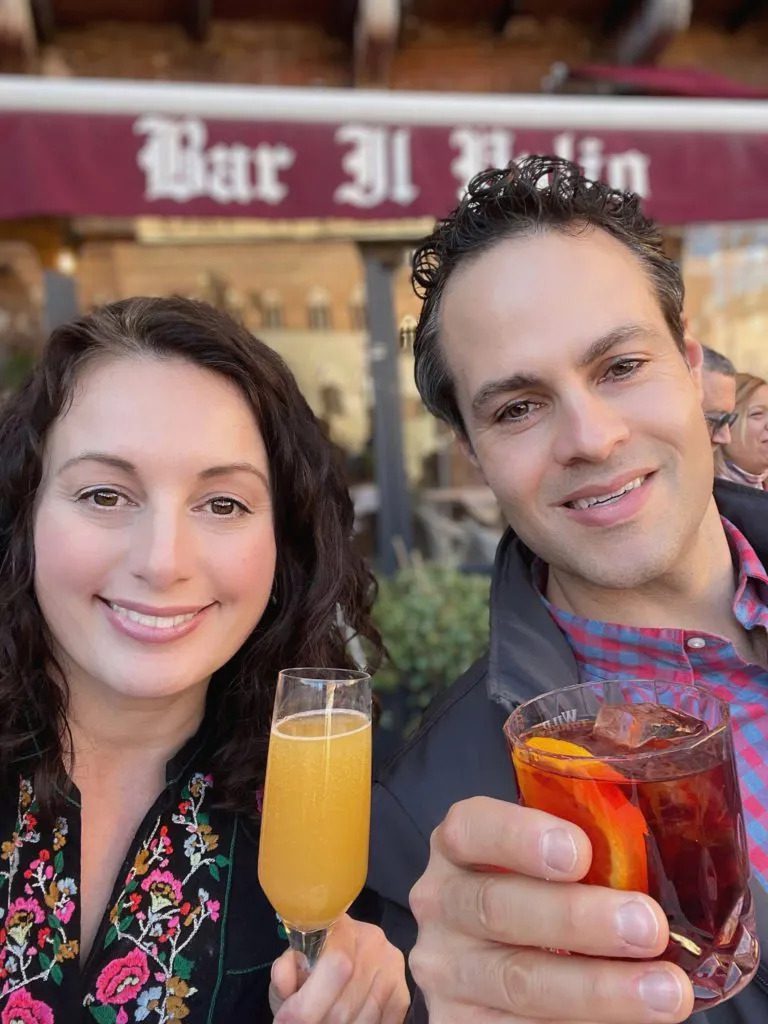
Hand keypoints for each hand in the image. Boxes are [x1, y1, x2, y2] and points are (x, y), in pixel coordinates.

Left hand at [269, 913, 408, 1022]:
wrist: (333, 971)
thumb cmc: (307, 968)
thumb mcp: (290, 967)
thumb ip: (284, 971)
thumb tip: (285, 980)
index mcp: (341, 927)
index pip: (335, 966)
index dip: (308, 1004)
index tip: (287, 1021)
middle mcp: (372, 941)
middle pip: (346, 1003)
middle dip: (320, 1022)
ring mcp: (391, 966)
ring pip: (363, 1019)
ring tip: (325, 1022)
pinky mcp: (402, 992)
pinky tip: (349, 1021)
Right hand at [408, 797, 694, 1022]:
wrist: (503, 961)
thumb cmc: (541, 894)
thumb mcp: (546, 863)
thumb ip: (583, 852)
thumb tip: (666, 859)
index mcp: (458, 847)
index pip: (472, 829)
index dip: (521, 837)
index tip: (580, 852)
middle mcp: (441, 904)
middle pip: (498, 908)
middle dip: (578, 919)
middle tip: (648, 927)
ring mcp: (447, 972)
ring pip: (518, 981)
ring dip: (598, 990)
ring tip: (665, 992)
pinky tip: (628, 1023)